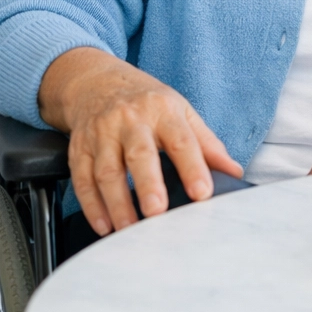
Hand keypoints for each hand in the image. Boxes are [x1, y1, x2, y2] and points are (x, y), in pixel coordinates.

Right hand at [40, 48, 241, 235]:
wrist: (98, 82)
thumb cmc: (148, 101)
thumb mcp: (182, 111)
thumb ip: (207, 143)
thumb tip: (233, 171)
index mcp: (164, 111)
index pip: (182, 140)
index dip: (193, 167)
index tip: (202, 193)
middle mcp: (132, 120)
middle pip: (140, 153)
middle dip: (148, 184)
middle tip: (158, 211)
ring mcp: (102, 134)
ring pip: (107, 171)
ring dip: (117, 203)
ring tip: (129, 229)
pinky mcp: (78, 148)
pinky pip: (82, 179)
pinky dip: (91, 205)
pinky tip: (104, 225)